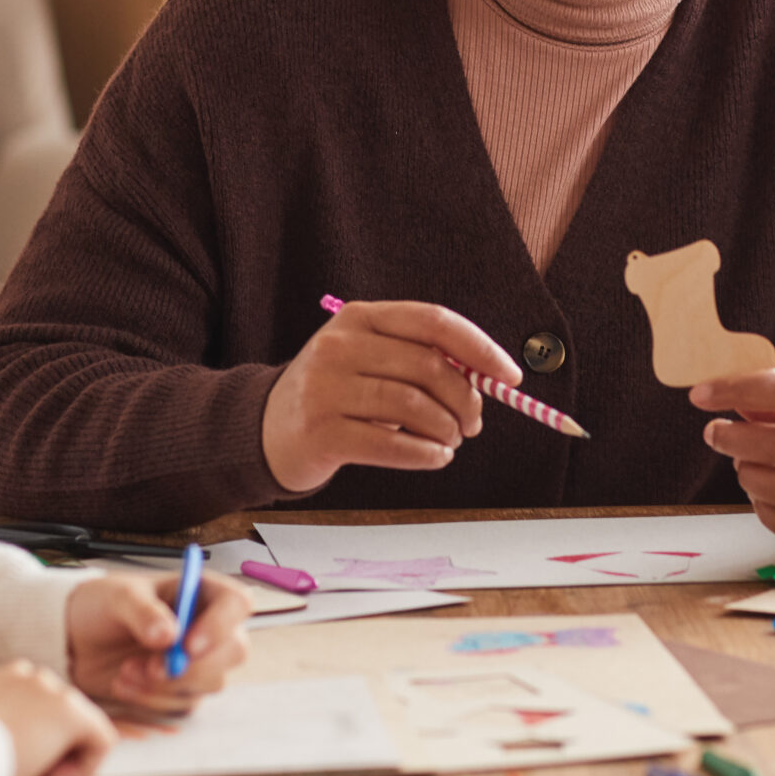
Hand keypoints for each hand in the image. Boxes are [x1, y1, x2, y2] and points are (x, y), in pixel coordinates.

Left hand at [0, 659, 115, 775]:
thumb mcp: (40, 774)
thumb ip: (59, 759)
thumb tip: (56, 754)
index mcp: (71, 710)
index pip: (102, 738)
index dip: (85, 767)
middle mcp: (51, 685)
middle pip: (73, 713)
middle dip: (61, 739)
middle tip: (37, 767)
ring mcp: (21, 675)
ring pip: (42, 697)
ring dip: (35, 719)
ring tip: (10, 746)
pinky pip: (12, 690)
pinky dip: (9, 707)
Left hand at [65, 571, 252, 712]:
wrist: (79, 640)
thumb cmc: (104, 606)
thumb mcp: (118, 598)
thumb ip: (143, 612)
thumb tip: (169, 635)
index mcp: (204, 592)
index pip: (237, 604)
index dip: (221, 626)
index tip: (187, 645)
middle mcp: (211, 628)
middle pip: (233, 651)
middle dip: (192, 665)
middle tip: (151, 668)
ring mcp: (201, 663)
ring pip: (208, 683)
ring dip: (165, 684)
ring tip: (124, 670)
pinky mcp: (183, 692)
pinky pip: (183, 705)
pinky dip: (152, 700)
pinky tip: (123, 683)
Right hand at [262, 301, 526, 494]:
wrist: (266, 429)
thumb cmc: (335, 394)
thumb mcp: (368, 359)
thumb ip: (418, 358)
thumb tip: (487, 377)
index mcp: (359, 318)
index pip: (433, 321)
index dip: (479, 348)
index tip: (509, 375)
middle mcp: (339, 346)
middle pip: (427, 366)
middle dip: (465, 398)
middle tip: (474, 422)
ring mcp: (325, 389)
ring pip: (412, 405)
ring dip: (446, 429)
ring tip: (451, 441)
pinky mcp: (321, 432)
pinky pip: (390, 443)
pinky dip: (425, 454)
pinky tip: (435, 457)